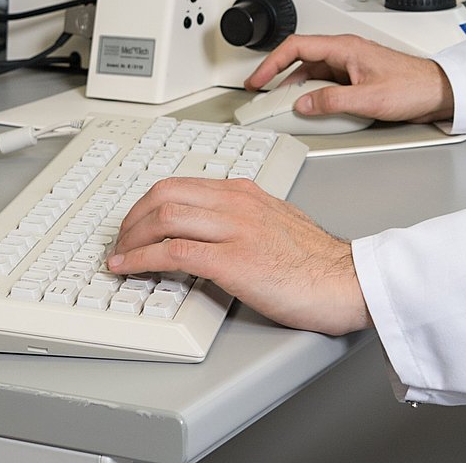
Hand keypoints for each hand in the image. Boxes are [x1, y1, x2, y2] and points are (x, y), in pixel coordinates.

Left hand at [107, 177, 369, 335]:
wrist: (347, 280)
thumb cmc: (319, 262)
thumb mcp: (278, 223)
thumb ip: (246, 219)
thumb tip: (214, 232)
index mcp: (246, 193)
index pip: (181, 185)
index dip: (147, 203)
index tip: (135, 222)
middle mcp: (237, 203)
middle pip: (163, 195)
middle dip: (131, 218)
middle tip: (120, 240)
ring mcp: (234, 229)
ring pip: (163, 218)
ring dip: (130, 239)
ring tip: (118, 258)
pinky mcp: (232, 260)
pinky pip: (172, 252)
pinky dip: (141, 259)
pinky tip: (127, 269)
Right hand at [245, 34, 454, 124]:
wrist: (438, 91)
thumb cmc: (412, 86)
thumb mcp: (367, 99)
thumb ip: (331, 102)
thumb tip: (302, 105)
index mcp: (345, 48)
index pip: (297, 47)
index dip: (272, 62)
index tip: (258, 79)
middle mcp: (346, 53)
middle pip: (301, 61)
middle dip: (279, 78)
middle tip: (263, 95)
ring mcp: (351, 66)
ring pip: (313, 74)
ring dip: (297, 90)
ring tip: (283, 107)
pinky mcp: (357, 79)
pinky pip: (327, 84)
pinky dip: (314, 96)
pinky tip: (311, 110)